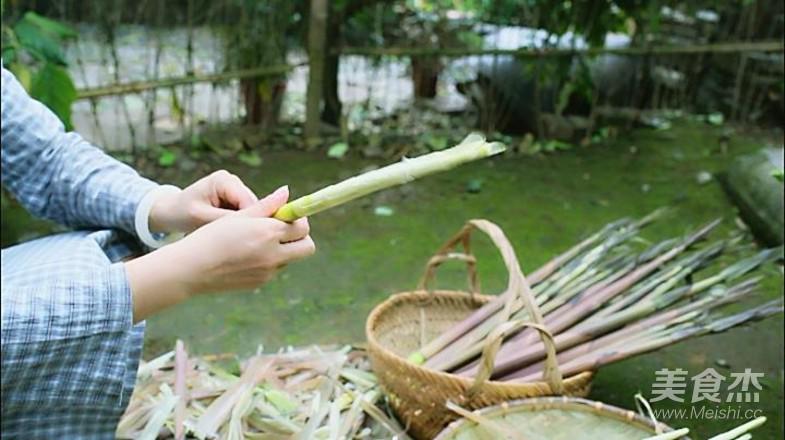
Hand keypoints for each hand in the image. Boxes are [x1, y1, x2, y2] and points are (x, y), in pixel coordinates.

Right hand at [126, 186, 315, 321]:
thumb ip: (267, 205)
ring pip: (290, 258)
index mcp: (269, 233)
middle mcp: (273, 255)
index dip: (297, 219)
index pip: (302, 227)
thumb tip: (286, 192)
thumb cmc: (211, 237)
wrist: (191, 269)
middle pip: (307, 247)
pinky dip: (268, 261)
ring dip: (283, 249)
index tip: (287, 215)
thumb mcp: (239, 216)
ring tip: (256, 241)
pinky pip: (273, 269)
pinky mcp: (260, 283)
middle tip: (283, 230)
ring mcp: (268, 272)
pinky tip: (246, 255)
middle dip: (300, 237)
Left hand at [148, 169, 257, 233]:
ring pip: (252, 211)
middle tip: (244, 244)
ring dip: (245, 225)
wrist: (170, 212)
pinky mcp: (235, 199)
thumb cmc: (181, 213)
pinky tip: (232, 236)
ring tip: (234, 241)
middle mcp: (232, 181)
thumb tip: (253, 226)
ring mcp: (235, 189)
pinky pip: (245, 214)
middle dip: (249, 224)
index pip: (248, 202)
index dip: (253, 221)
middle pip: (253, 205)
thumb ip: (227, 219)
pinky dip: (240, 225)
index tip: (251, 241)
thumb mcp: (202, 218)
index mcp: (224, 180)